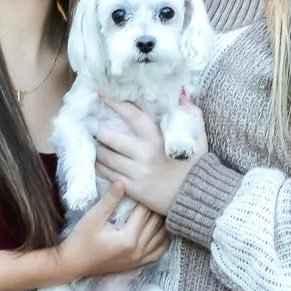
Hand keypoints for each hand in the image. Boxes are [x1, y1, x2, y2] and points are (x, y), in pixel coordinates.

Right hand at [59, 182, 169, 276]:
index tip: (144, 185)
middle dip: (155, 207)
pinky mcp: (138, 264)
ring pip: (161, 237)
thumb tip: (122, 181)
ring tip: (157, 207)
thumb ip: (109, 200)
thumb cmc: (80, 240)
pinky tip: (160, 229)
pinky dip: (163, 239)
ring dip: (162, 222)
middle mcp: (138, 250)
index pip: (145, 212)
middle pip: (156, 223)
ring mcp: (139, 259)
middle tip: (154, 193)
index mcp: (128, 238)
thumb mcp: (93, 218)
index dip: (145, 196)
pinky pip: (159, 251)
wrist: (73, 264)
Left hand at [94, 96, 198, 216]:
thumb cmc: (196, 164)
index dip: (116, 103)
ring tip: (94, 143)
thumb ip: (191, 112)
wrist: (198, 197)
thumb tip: (181, 93)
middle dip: (99, 130)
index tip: (102, 94)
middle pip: (112, 138)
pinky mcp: (134, 189)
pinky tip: (97, 162)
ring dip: (97, 149)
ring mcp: (137, 174)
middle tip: (93, 125)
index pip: (133, 116)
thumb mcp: (198, 135)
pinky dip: (100, 167)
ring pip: (107, 158)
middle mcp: (144, 156)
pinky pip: (110, 176)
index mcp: (158, 139)